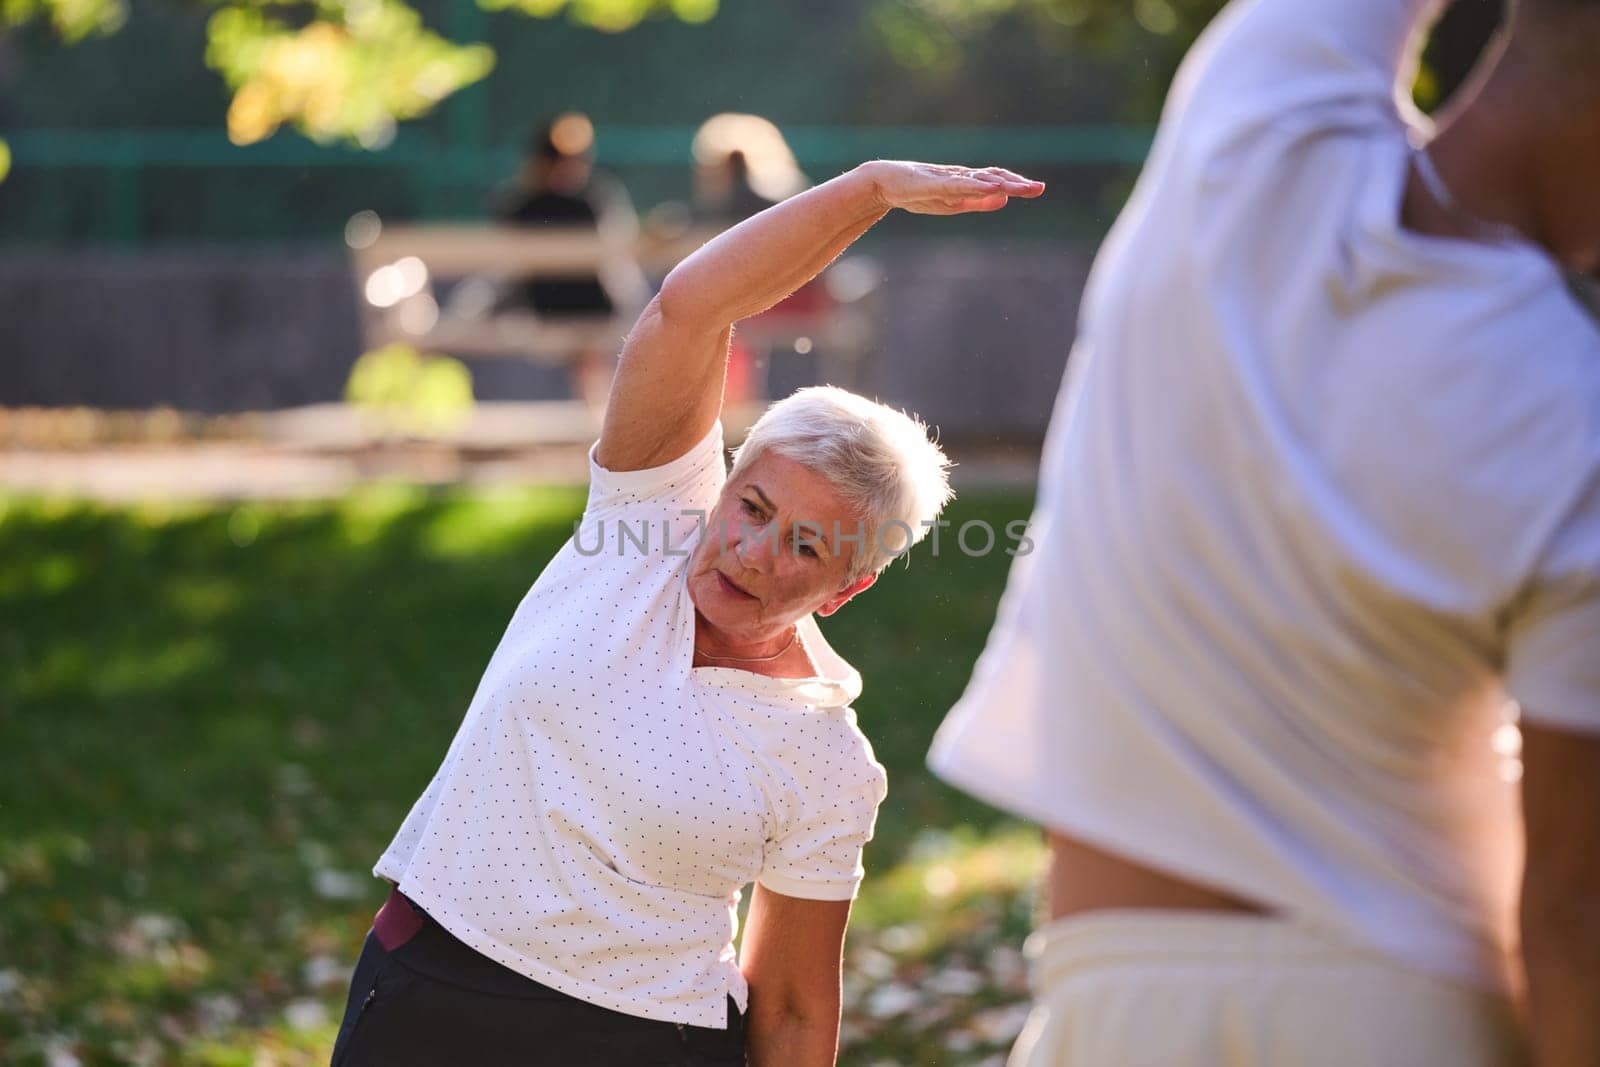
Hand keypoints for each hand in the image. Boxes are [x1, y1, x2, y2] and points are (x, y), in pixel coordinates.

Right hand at [863, 161, 1044, 214]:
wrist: (884, 183)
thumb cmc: (917, 193)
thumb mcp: (953, 203)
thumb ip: (978, 202)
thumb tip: (1004, 200)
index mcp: (966, 183)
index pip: (997, 180)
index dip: (1017, 183)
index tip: (1037, 189)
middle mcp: (960, 176)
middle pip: (994, 176)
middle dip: (1017, 183)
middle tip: (1039, 189)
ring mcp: (947, 178)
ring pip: (980, 179)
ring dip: (1002, 183)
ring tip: (1022, 188)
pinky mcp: (934, 182)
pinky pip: (959, 184)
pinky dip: (977, 185)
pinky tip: (991, 187)